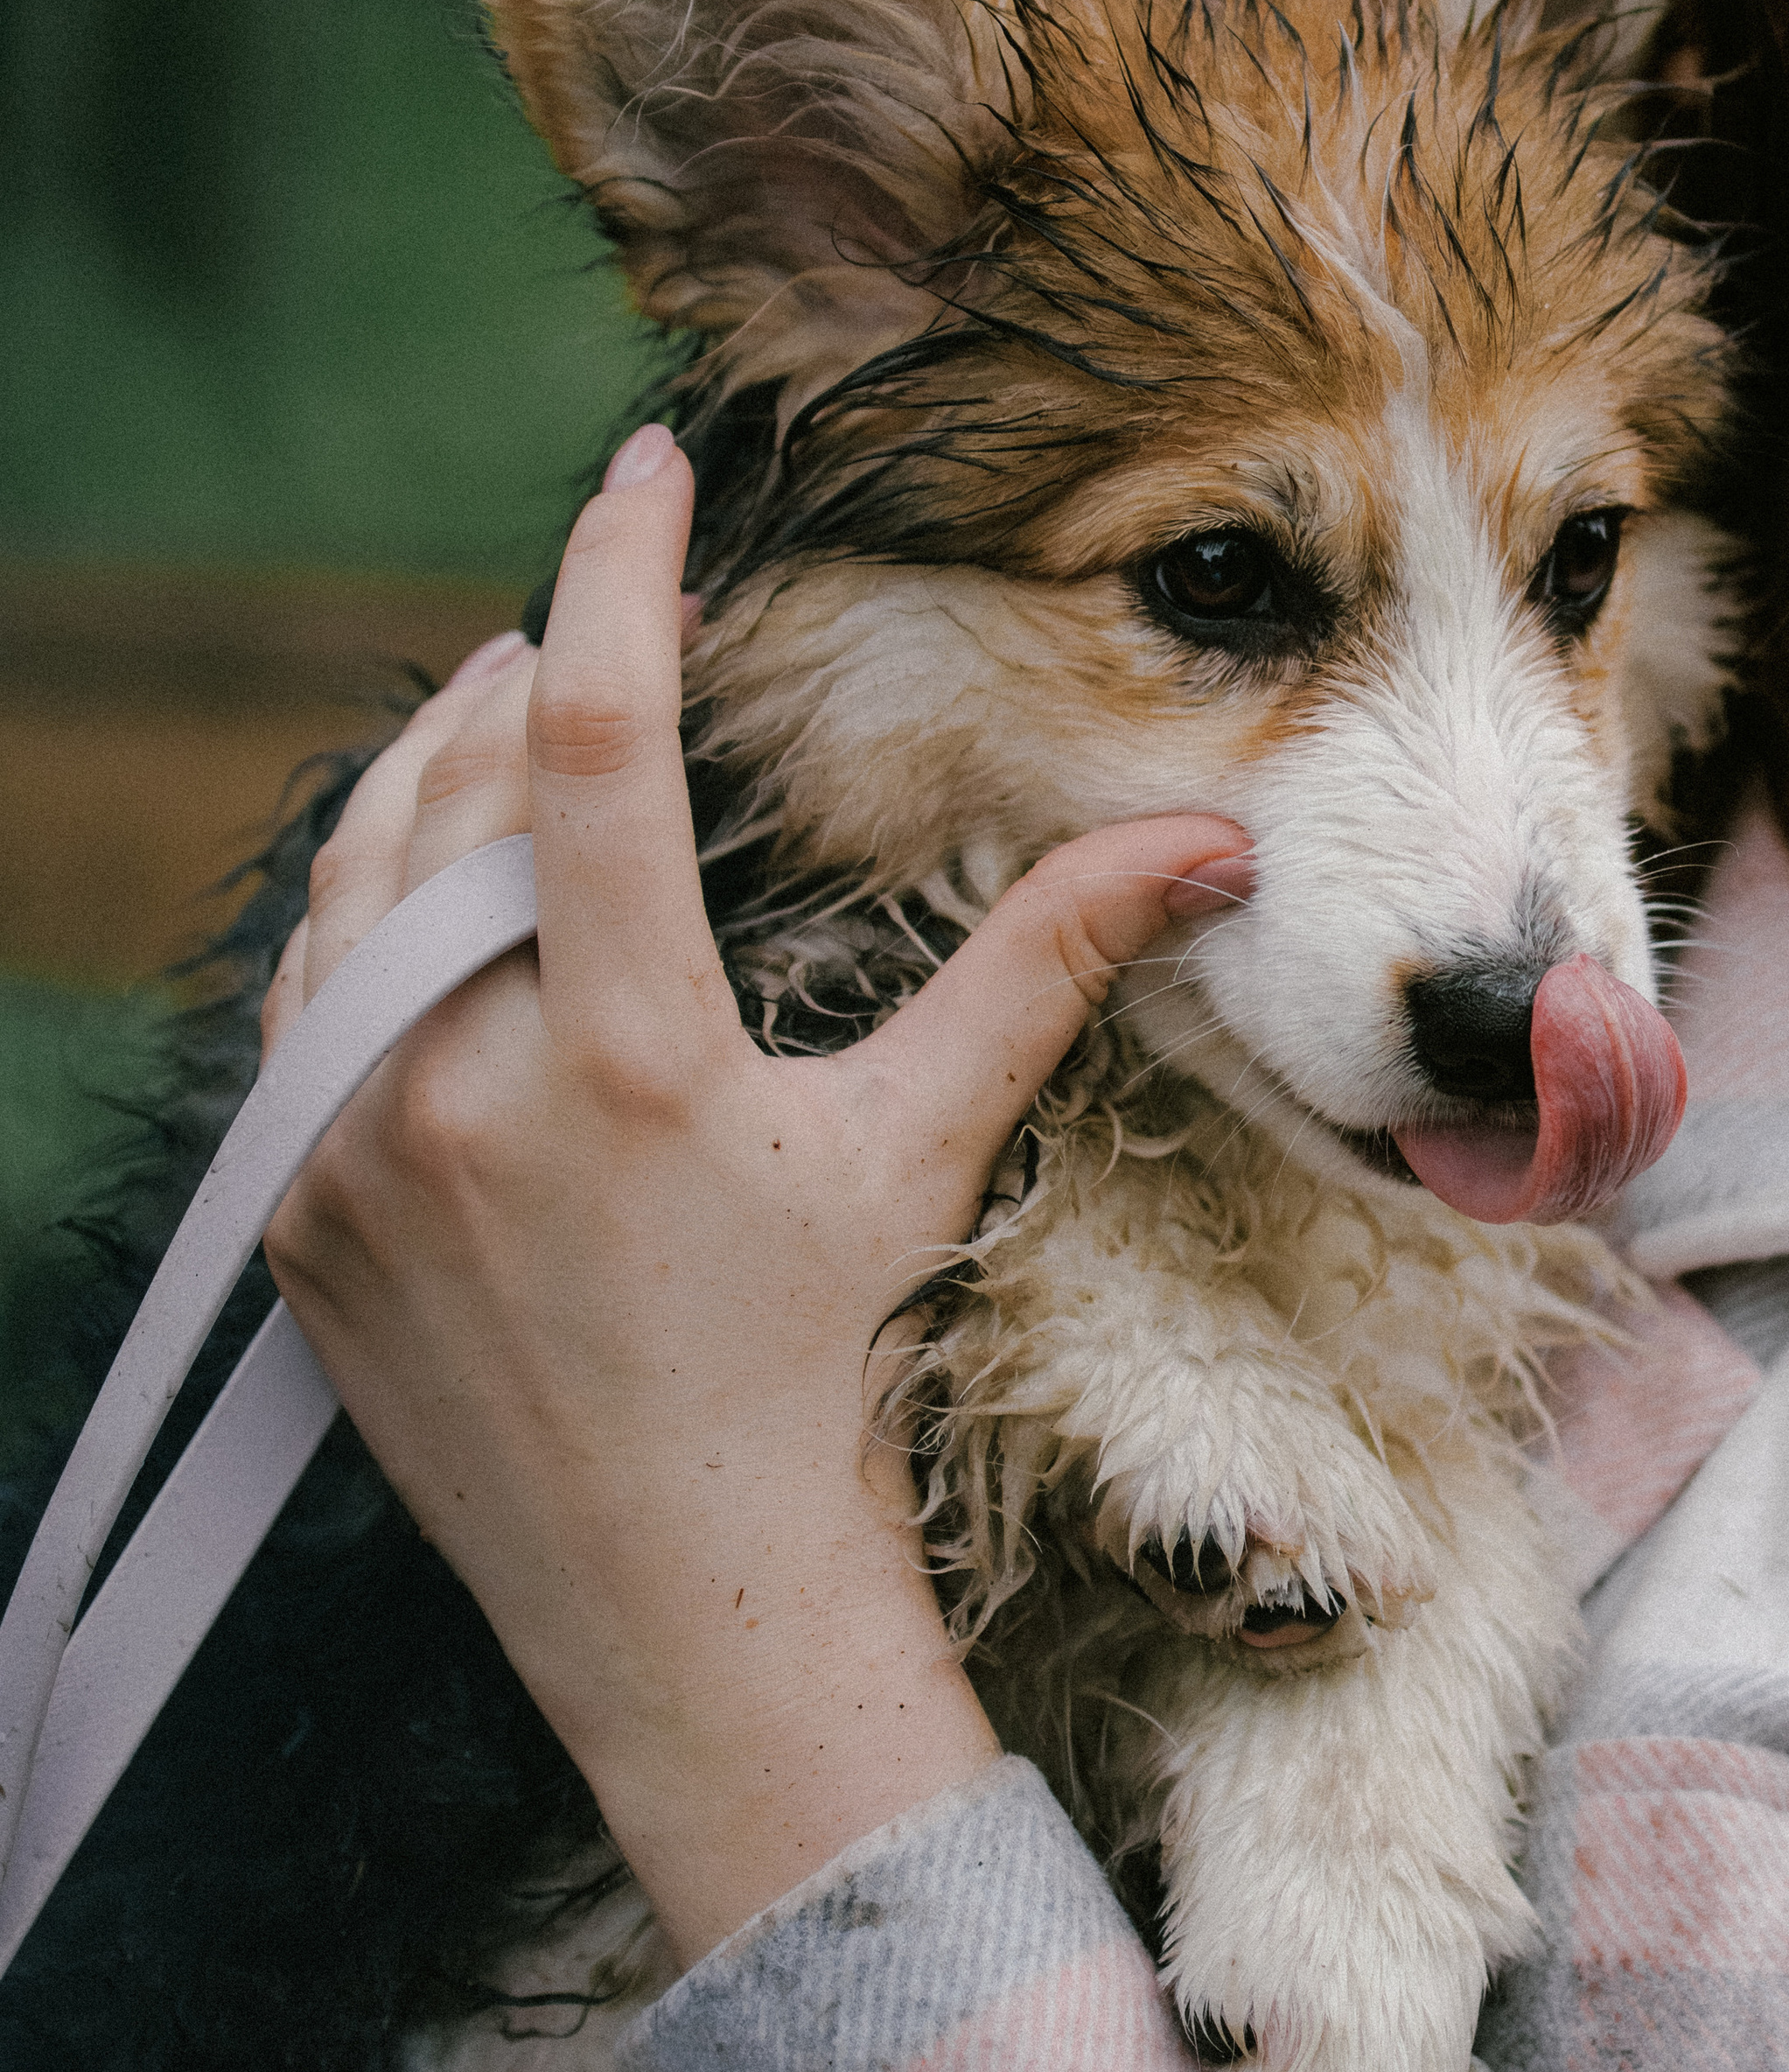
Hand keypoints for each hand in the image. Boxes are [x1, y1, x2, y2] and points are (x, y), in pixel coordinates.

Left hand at [262, 423, 1246, 1962]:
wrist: (682, 1605)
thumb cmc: (819, 1369)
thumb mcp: (921, 1147)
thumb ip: (1046, 966)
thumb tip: (1211, 845)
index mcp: (624, 1056)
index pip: (593, 744)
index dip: (615, 574)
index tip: (640, 465)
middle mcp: (458, 1088)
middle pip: (457, 790)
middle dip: (513, 671)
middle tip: (573, 616)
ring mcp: (351, 1155)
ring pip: (352, 887)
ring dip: (422, 782)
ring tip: (490, 721)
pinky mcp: (295, 1215)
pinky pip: (301, 1005)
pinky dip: (359, 919)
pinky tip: (420, 898)